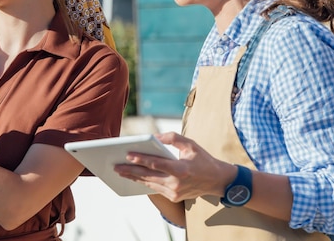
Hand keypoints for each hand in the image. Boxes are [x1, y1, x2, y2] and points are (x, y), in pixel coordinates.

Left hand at [114, 132, 235, 201]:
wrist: (217, 180)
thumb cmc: (203, 159)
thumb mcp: (190, 144)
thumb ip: (172, 138)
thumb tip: (154, 137)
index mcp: (181, 169)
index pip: (157, 164)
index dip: (141, 159)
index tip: (128, 155)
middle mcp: (177, 183)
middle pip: (148, 176)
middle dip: (130, 170)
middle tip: (115, 165)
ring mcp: (174, 192)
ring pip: (149, 184)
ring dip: (133, 177)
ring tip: (120, 171)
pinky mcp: (173, 197)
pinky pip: (155, 188)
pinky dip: (143, 182)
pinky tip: (133, 176)